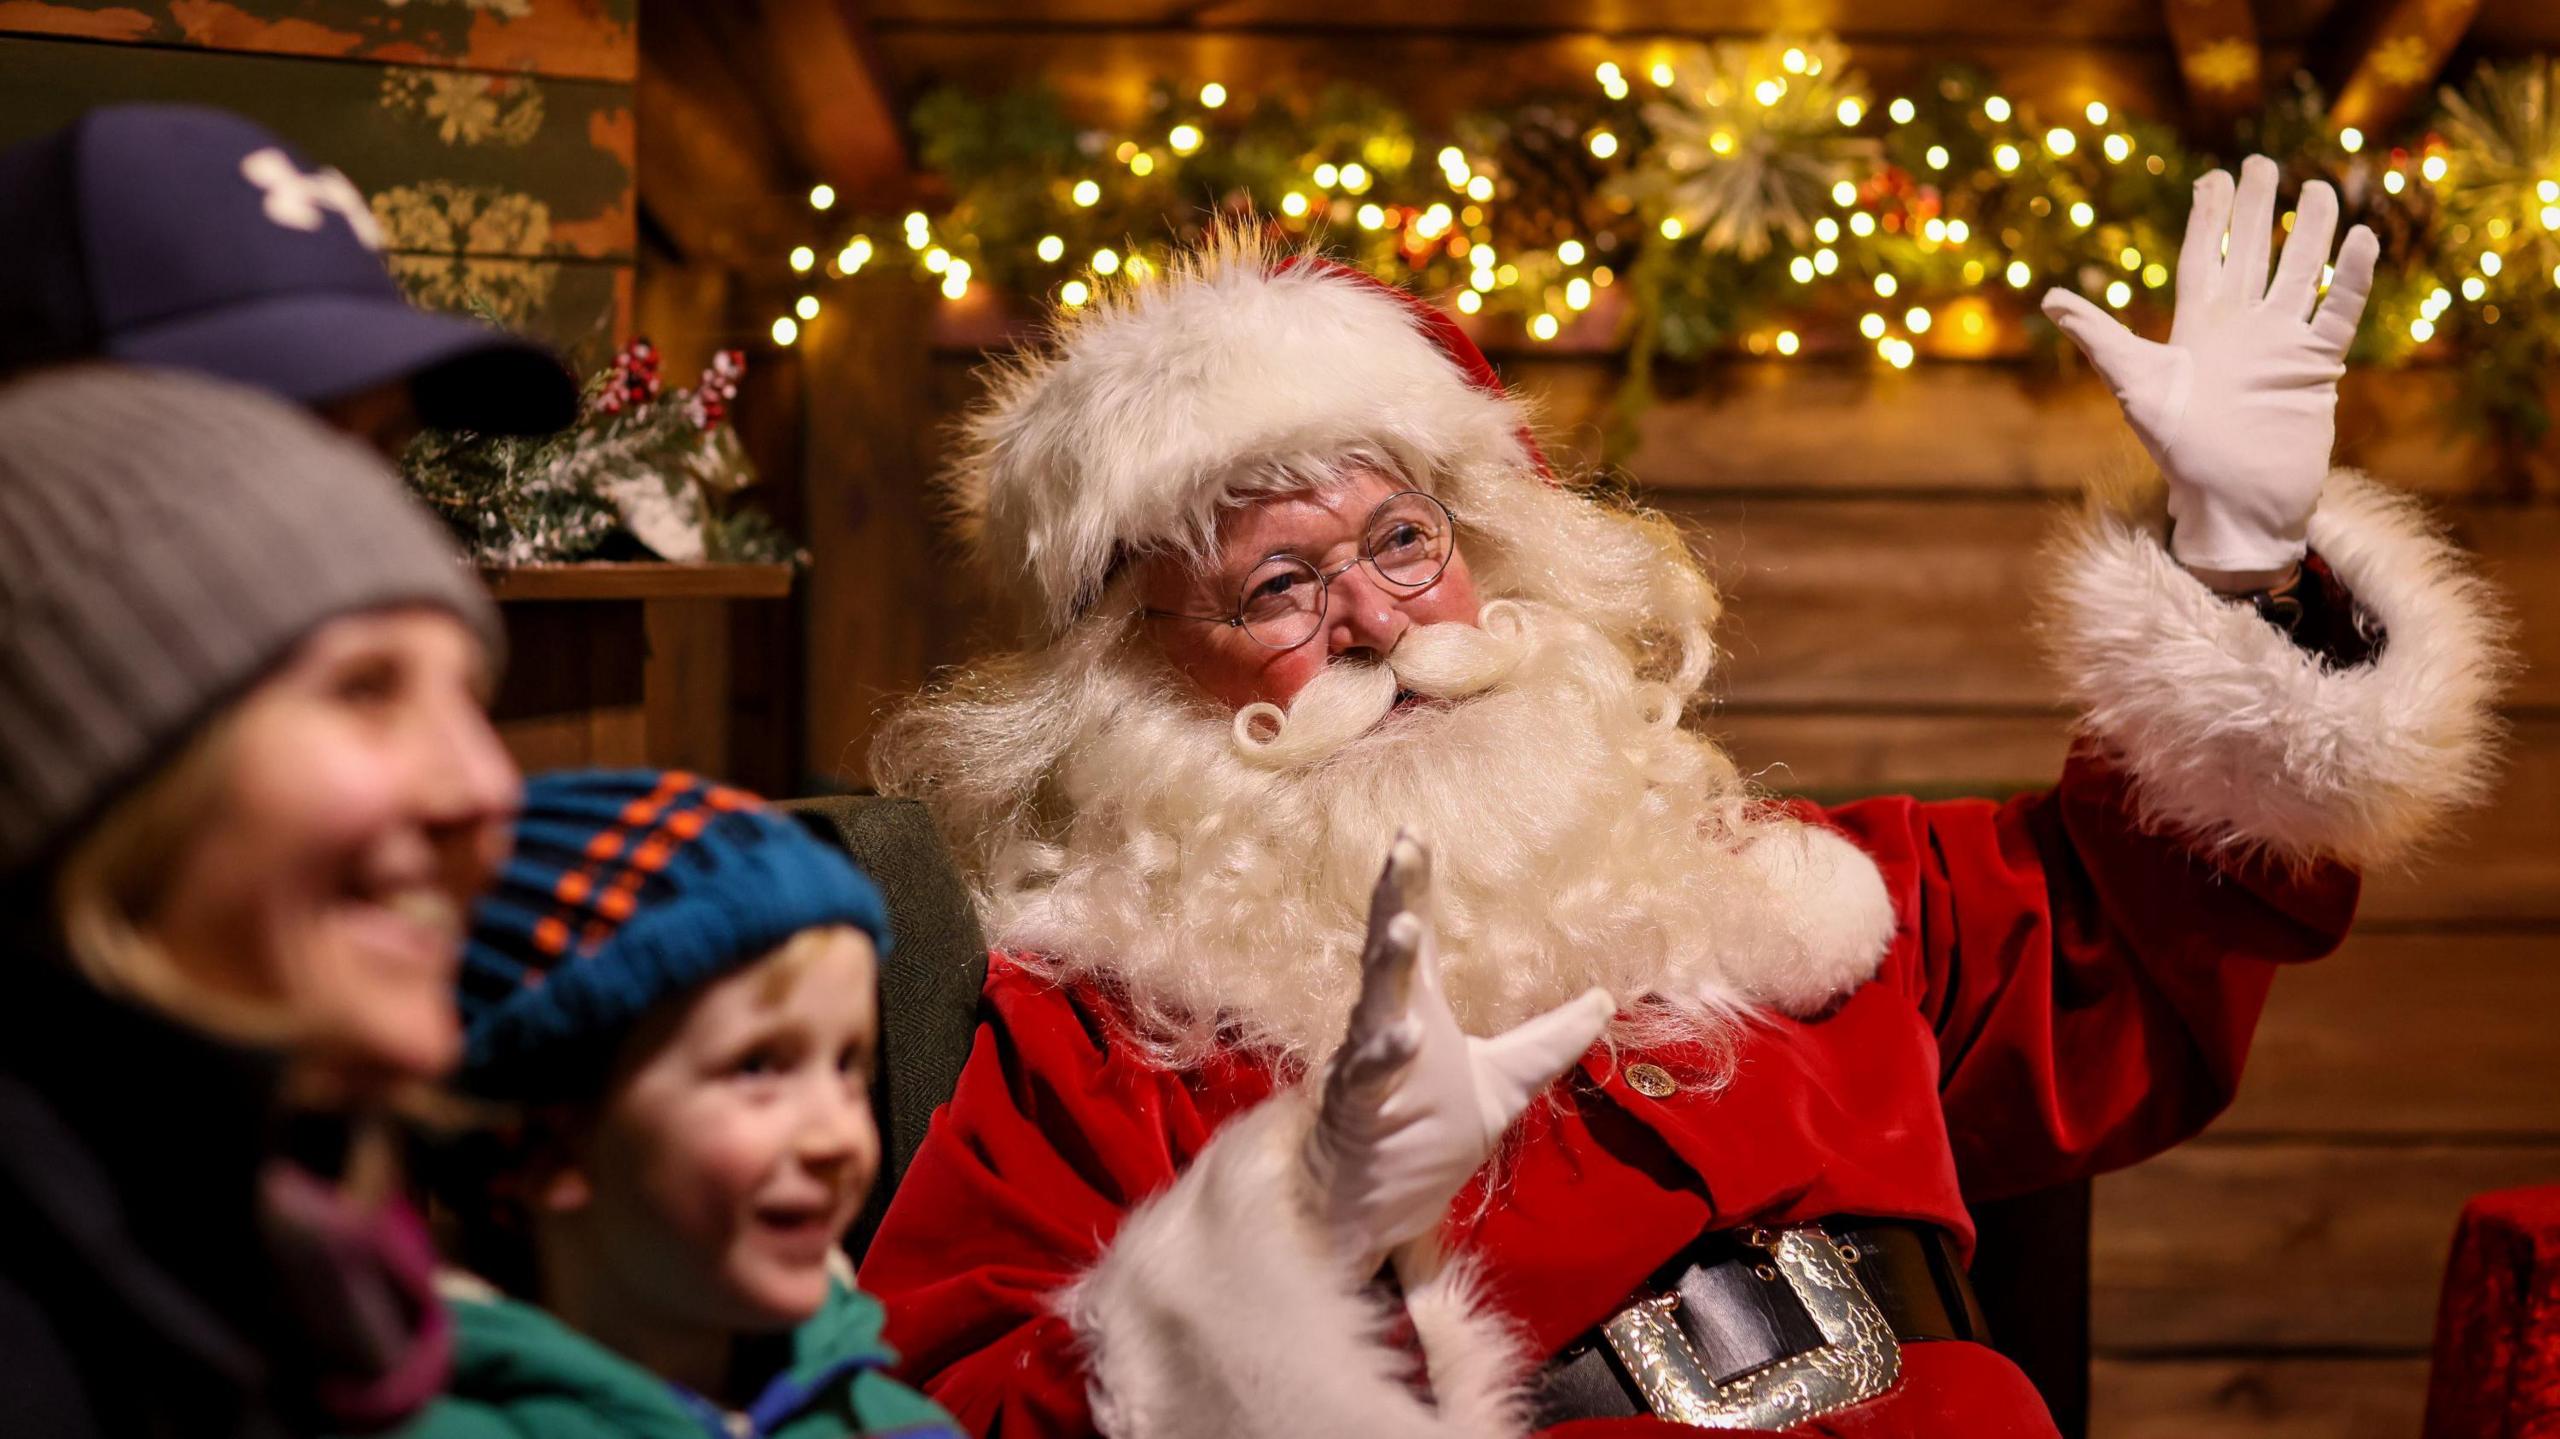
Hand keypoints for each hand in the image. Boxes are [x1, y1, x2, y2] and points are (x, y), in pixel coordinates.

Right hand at [1302, 834, 1612, 1271]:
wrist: (1365, 1206)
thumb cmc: (1420, 1138)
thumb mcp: (1502, 1086)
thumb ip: (1548, 1042)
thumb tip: (1604, 999)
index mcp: (1417, 1010)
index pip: (1413, 939)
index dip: (1411, 886)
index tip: (1413, 834)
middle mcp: (1389, 1025)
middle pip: (1389, 953)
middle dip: (1394, 901)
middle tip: (1402, 850)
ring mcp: (1369, 1065)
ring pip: (1375, 1006)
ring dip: (1389, 968)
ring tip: (1405, 928)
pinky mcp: (1360, 1109)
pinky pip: (1370, 1076)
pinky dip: (1385, 1054)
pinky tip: (1406, 1035)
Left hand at [2042, 154, 2378, 573]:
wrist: (2230, 500)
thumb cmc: (2178, 448)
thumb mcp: (2133, 383)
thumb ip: (2100, 337)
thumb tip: (2050, 298)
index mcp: (2196, 329)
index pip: (2203, 259)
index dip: (2207, 219)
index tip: (2212, 178)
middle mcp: (2241, 329)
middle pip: (2252, 254)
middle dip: (2255, 210)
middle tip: (2261, 162)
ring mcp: (2281, 345)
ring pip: (2299, 273)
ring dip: (2309, 232)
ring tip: (2319, 187)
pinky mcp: (2315, 366)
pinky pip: (2338, 312)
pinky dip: (2349, 277)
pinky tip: (2360, 238)